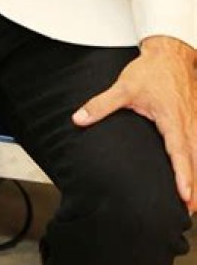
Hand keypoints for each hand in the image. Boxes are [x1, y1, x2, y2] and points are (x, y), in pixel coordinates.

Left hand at [73, 36, 196, 210]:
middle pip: (196, 160)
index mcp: (172, 118)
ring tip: (193, 203)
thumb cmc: (150, 71)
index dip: (183, 175)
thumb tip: (79, 119)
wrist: (170, 53)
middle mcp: (188, 123)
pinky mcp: (196, 120)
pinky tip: (196, 177)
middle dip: (195, 186)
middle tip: (190, 210)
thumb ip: (101, 105)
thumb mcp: (124, 87)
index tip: (184, 195)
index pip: (179, 152)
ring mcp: (195, 122)